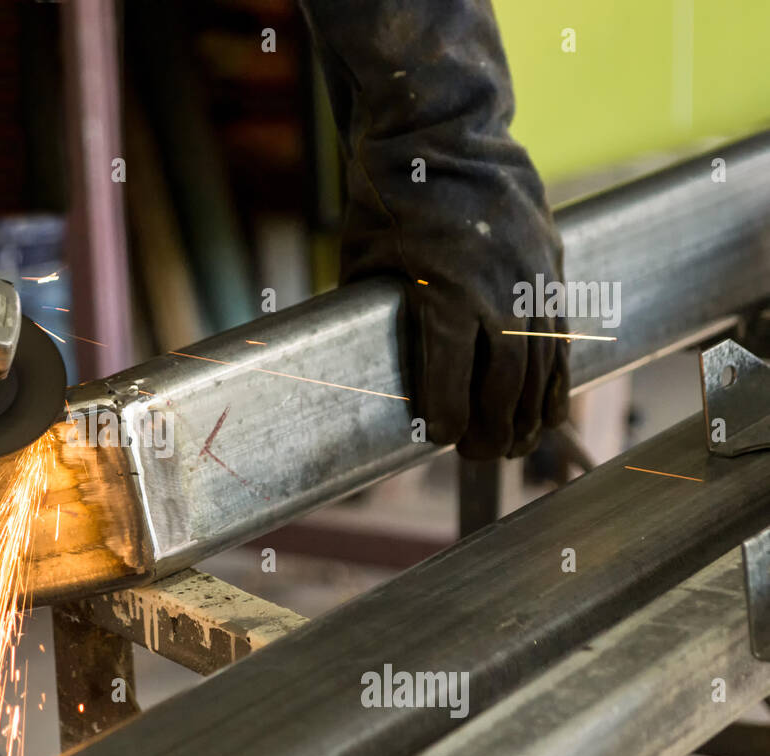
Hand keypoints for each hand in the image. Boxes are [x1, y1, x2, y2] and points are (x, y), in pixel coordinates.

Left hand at [339, 139, 568, 458]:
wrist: (443, 127)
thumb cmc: (387, 196)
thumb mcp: (365, 263)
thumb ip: (381, 318)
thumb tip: (377, 367)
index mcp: (447, 295)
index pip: (452, 381)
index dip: (446, 419)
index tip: (438, 440)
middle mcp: (499, 291)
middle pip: (506, 383)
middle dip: (493, 428)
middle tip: (478, 455)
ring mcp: (533, 276)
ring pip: (543, 364)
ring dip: (531, 413)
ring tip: (516, 446)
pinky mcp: (552, 263)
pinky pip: (562, 334)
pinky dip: (558, 376)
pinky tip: (550, 407)